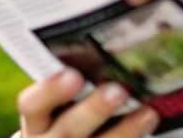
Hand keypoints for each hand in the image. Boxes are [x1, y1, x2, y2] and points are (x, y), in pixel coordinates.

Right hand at [16, 69, 157, 137]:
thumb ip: (75, 84)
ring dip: (124, 131)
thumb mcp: (61, 104)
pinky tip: (150, 123)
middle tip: (118, 91)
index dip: (51, 91)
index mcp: (36, 120)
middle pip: (67, 129)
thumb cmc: (68, 114)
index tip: (74, 75)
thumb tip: (114, 52)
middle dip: (93, 110)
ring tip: (148, 113)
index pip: (32, 105)